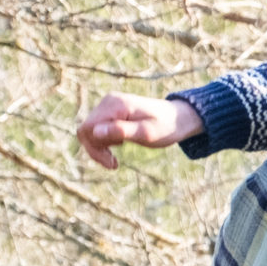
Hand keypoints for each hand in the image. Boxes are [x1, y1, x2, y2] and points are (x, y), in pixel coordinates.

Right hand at [76, 93, 203, 169]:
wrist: (180, 118)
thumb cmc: (166, 127)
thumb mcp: (147, 133)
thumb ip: (122, 131)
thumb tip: (97, 131)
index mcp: (116, 105)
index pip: (88, 128)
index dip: (94, 148)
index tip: (111, 163)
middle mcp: (109, 101)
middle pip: (86, 129)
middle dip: (97, 149)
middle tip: (113, 164)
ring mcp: (109, 105)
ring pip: (90, 130)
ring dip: (100, 146)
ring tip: (115, 159)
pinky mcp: (112, 111)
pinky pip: (98, 128)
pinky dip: (104, 141)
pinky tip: (119, 145)